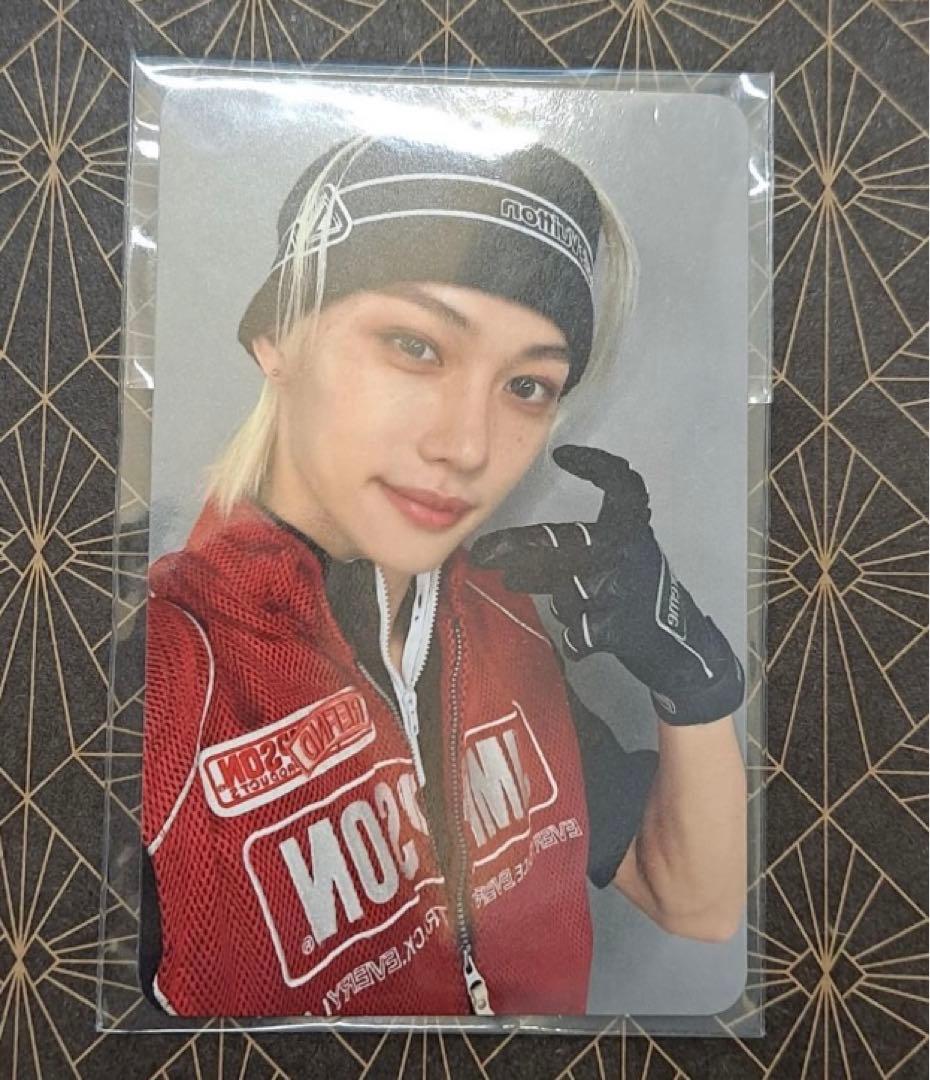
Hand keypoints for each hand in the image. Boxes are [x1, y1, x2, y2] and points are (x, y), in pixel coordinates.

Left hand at [468, 445, 743, 725]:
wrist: (677, 642)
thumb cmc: (632, 592)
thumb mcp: (614, 555)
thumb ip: (568, 547)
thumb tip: (503, 555)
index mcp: (631, 529)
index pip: (621, 483)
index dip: (596, 466)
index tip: (562, 455)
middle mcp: (629, 551)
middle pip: (564, 541)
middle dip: (516, 547)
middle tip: (480, 554)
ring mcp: (625, 589)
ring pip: (564, 591)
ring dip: (551, 595)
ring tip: (539, 591)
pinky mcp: (621, 627)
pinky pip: (576, 631)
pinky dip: (574, 636)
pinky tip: (580, 636)